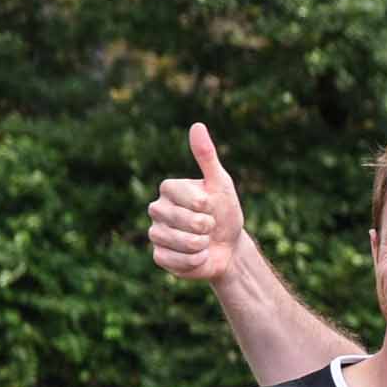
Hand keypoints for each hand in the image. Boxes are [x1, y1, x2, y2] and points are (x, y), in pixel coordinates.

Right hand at [148, 122, 246, 285]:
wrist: (230, 249)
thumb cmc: (225, 214)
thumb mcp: (221, 184)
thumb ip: (207, 157)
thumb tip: (197, 125)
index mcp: (169, 189)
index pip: (182, 195)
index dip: (204, 205)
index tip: (210, 206)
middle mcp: (157, 208)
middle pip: (180, 219)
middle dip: (204, 226)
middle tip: (209, 226)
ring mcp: (156, 233)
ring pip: (177, 241)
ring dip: (200, 245)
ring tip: (204, 242)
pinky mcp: (159, 256)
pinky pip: (172, 260)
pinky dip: (193, 262)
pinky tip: (198, 257)